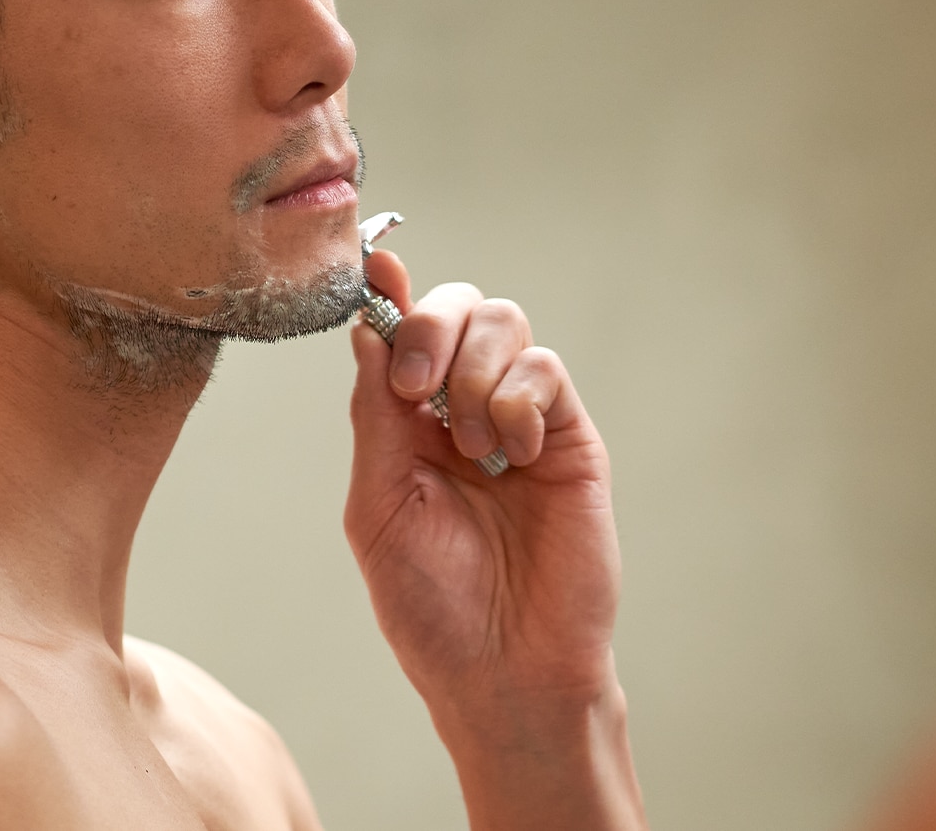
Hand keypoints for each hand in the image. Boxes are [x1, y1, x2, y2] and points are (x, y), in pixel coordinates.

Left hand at [344, 250, 642, 829]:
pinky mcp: (571, 439)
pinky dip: (518, 397)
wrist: (503, 671)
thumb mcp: (376, 504)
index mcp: (407, 422)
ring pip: (503, 322)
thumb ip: (374, 413)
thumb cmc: (431, 605)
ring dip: (474, 371)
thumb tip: (365, 328)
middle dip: (429, 327)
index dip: (387, 291)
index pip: (399, 331)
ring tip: (470, 445)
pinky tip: (510, 453)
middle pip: (455, 307)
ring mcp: (522, 420)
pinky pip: (546, 370)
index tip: (375, 265)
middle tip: (416, 388)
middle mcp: (464, 409)